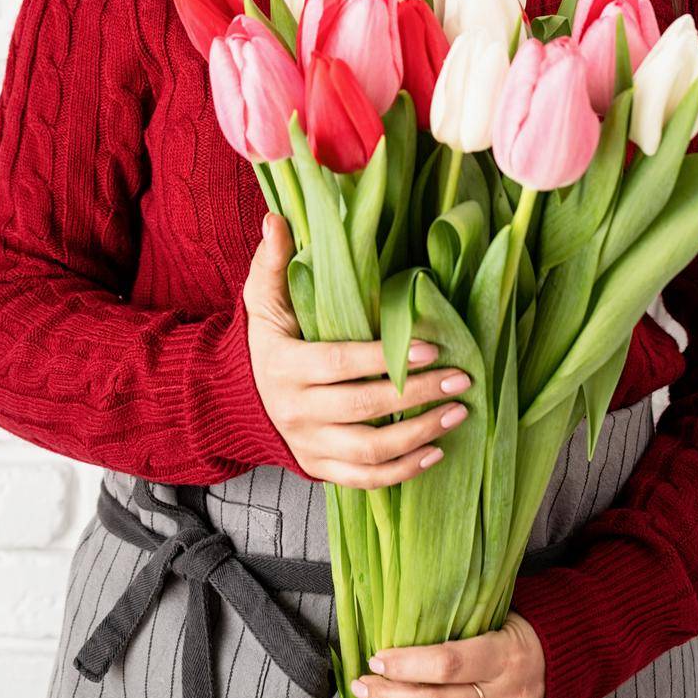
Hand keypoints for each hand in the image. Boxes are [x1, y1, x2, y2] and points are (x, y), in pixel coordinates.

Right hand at [244, 212, 475, 488]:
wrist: (236, 399)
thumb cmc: (263, 341)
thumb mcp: (262, 299)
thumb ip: (271, 260)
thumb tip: (276, 218)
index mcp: (285, 366)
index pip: (340, 364)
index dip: (384, 360)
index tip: (429, 348)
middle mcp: (296, 410)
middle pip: (364, 408)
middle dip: (417, 394)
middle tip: (462, 378)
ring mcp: (308, 444)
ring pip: (369, 451)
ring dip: (418, 434)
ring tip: (458, 413)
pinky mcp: (318, 466)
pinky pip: (364, 479)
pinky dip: (402, 472)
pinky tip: (435, 451)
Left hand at [347, 611, 545, 697]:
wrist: (563, 658)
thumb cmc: (519, 629)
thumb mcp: (497, 615)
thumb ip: (458, 625)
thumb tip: (402, 624)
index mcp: (504, 654)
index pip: (448, 663)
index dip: (408, 664)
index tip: (378, 659)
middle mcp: (506, 695)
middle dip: (394, 697)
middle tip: (364, 685)